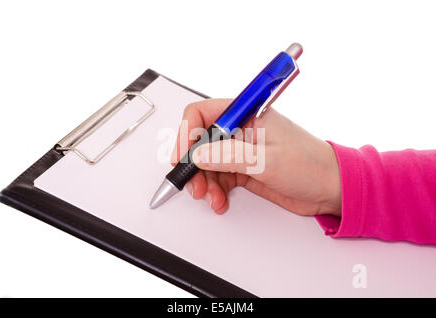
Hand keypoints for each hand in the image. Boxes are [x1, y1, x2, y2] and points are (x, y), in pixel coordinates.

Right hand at [171, 99, 340, 215]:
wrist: (330, 187)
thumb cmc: (310, 164)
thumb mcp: (266, 160)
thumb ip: (229, 156)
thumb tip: (198, 155)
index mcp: (246, 115)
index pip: (203, 113)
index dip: (186, 133)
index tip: (182, 156)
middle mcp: (241, 130)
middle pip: (200, 141)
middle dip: (193, 164)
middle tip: (194, 184)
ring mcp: (241, 150)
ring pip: (207, 162)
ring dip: (204, 181)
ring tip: (211, 197)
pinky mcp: (244, 168)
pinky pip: (219, 176)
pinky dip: (215, 189)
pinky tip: (220, 200)